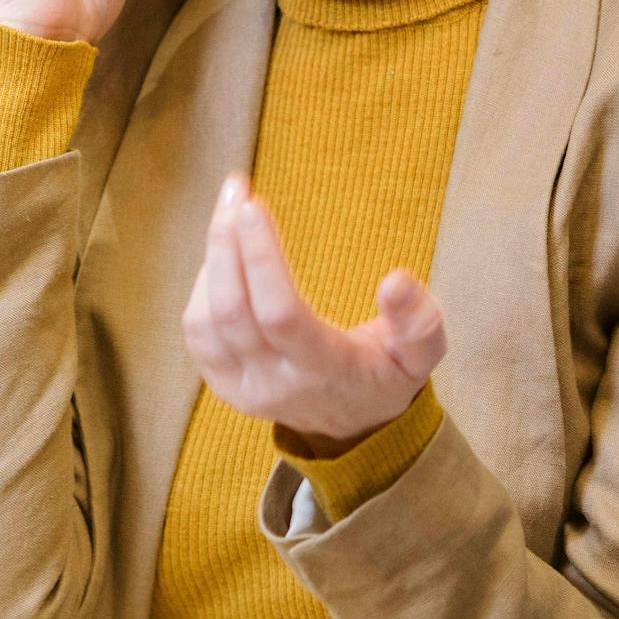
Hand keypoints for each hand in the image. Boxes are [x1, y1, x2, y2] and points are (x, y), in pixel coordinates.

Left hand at [182, 174, 447, 453]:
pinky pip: (198, 332)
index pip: (281, 314)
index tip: (256, 206)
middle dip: (226, 243)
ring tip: (230, 214)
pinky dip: (203, 287)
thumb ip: (419, 322)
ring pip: (206, 320)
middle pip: (233, 312)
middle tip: (235, 190)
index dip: (262, 259)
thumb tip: (396, 281)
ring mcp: (243, 389)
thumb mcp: (421, 356)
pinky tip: (223, 254)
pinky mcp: (223, 384)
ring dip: (212, 258)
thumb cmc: (386, 375)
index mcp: (325, 372)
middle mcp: (276, 384)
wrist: (355, 428)